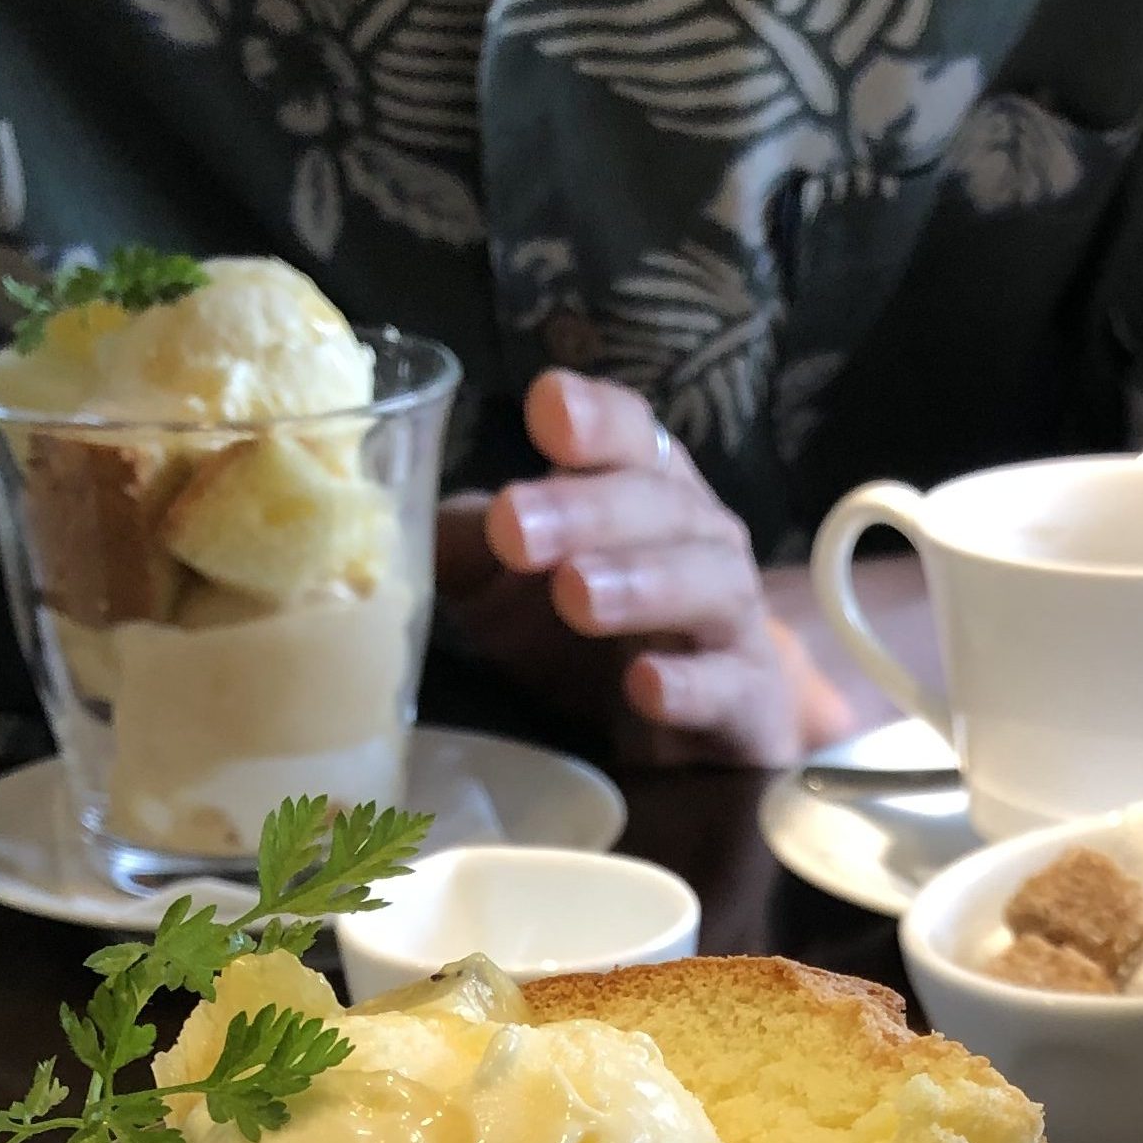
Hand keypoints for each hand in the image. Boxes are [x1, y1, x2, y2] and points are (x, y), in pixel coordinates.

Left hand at [435, 371, 848, 769]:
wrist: (693, 732)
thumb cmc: (587, 641)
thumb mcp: (508, 589)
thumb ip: (464, 551)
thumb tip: (394, 525)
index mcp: (646, 491)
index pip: (631, 434)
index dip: (594, 420)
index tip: (545, 410)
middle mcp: (701, 541)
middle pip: (658, 505)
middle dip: (586, 510)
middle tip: (515, 526)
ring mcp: (732, 622)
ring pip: (706, 585)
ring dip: (641, 584)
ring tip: (576, 593)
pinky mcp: (748, 705)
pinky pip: (728, 688)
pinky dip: (691, 686)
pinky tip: (645, 685)